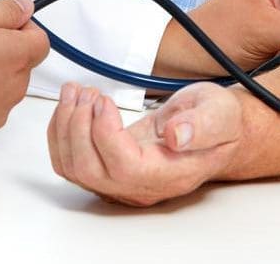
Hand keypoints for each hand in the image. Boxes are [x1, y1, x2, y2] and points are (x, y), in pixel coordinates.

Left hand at [47, 82, 241, 206]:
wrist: (213, 130)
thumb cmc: (217, 122)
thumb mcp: (219, 113)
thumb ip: (202, 125)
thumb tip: (177, 137)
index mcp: (170, 174)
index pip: (123, 166)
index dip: (104, 133)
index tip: (104, 101)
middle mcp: (141, 186)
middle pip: (90, 171)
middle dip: (77, 126)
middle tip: (86, 92)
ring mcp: (121, 183)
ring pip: (73, 168)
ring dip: (64, 127)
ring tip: (76, 92)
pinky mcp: (106, 171)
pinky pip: (70, 163)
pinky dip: (60, 134)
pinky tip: (70, 107)